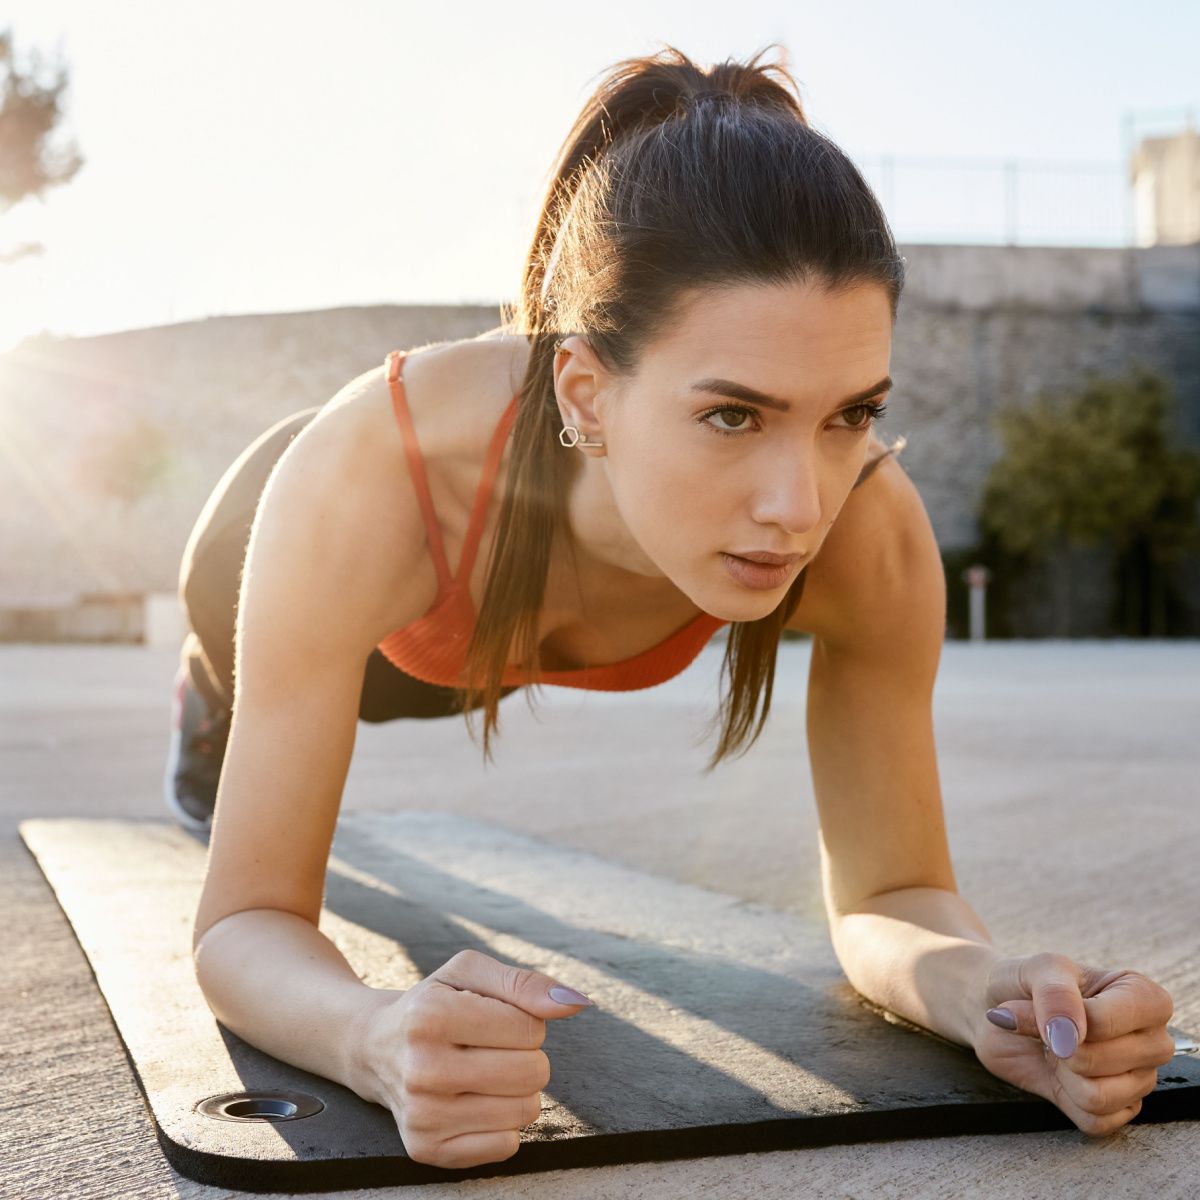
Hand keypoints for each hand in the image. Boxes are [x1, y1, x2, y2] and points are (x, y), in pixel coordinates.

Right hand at [355, 948, 593, 1167]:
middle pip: (532, 1072)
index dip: (525, 1021)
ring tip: (482, 1072)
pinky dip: (502, 1122)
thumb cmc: (433, 1002)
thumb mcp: (469, 973)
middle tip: (491, 1047)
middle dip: (526, 1055)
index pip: (530, 1029)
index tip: (495, 1018)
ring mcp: (422, 1116)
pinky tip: (472, 1100)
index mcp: (430, 1016)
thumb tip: (576, 1003)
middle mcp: (422, 1070)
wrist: (375, 1048)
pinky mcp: (425, 1150)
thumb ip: (525, 983)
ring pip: (525, 1111)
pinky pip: (506, 1146)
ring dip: (517, 1089)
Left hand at [974, 952, 1175, 1136]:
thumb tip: (1068, 1038)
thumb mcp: (1038, 968)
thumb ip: (1055, 993)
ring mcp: (1140, 1078)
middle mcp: (1153, 1040)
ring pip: (1101, 1097)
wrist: (996, 1008)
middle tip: (1048, 1029)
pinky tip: (1061, 1074)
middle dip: (1061, 1048)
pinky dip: (1065, 1099)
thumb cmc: (1025, 982)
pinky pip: (1095, 1121)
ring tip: (1056, 1050)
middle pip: (1106, 1062)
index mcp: (1144, 997)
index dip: (1068, 1020)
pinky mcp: (1120, 1109)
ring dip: (1063, 1074)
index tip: (1044, 1006)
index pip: (1108, 1024)